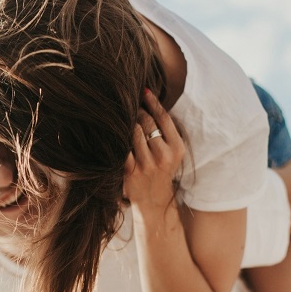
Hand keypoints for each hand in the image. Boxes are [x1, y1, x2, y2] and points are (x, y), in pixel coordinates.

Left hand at [123, 89, 185, 211]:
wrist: (154, 201)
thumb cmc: (161, 171)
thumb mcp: (172, 152)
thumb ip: (165, 131)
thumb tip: (149, 101)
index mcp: (177, 148)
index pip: (163, 117)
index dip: (152, 101)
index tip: (144, 90)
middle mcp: (164, 156)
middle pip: (147, 122)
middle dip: (137, 111)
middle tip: (129, 104)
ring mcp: (147, 165)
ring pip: (133, 132)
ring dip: (126, 123)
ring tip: (121, 116)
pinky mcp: (131, 172)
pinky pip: (122, 148)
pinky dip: (117, 139)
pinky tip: (113, 133)